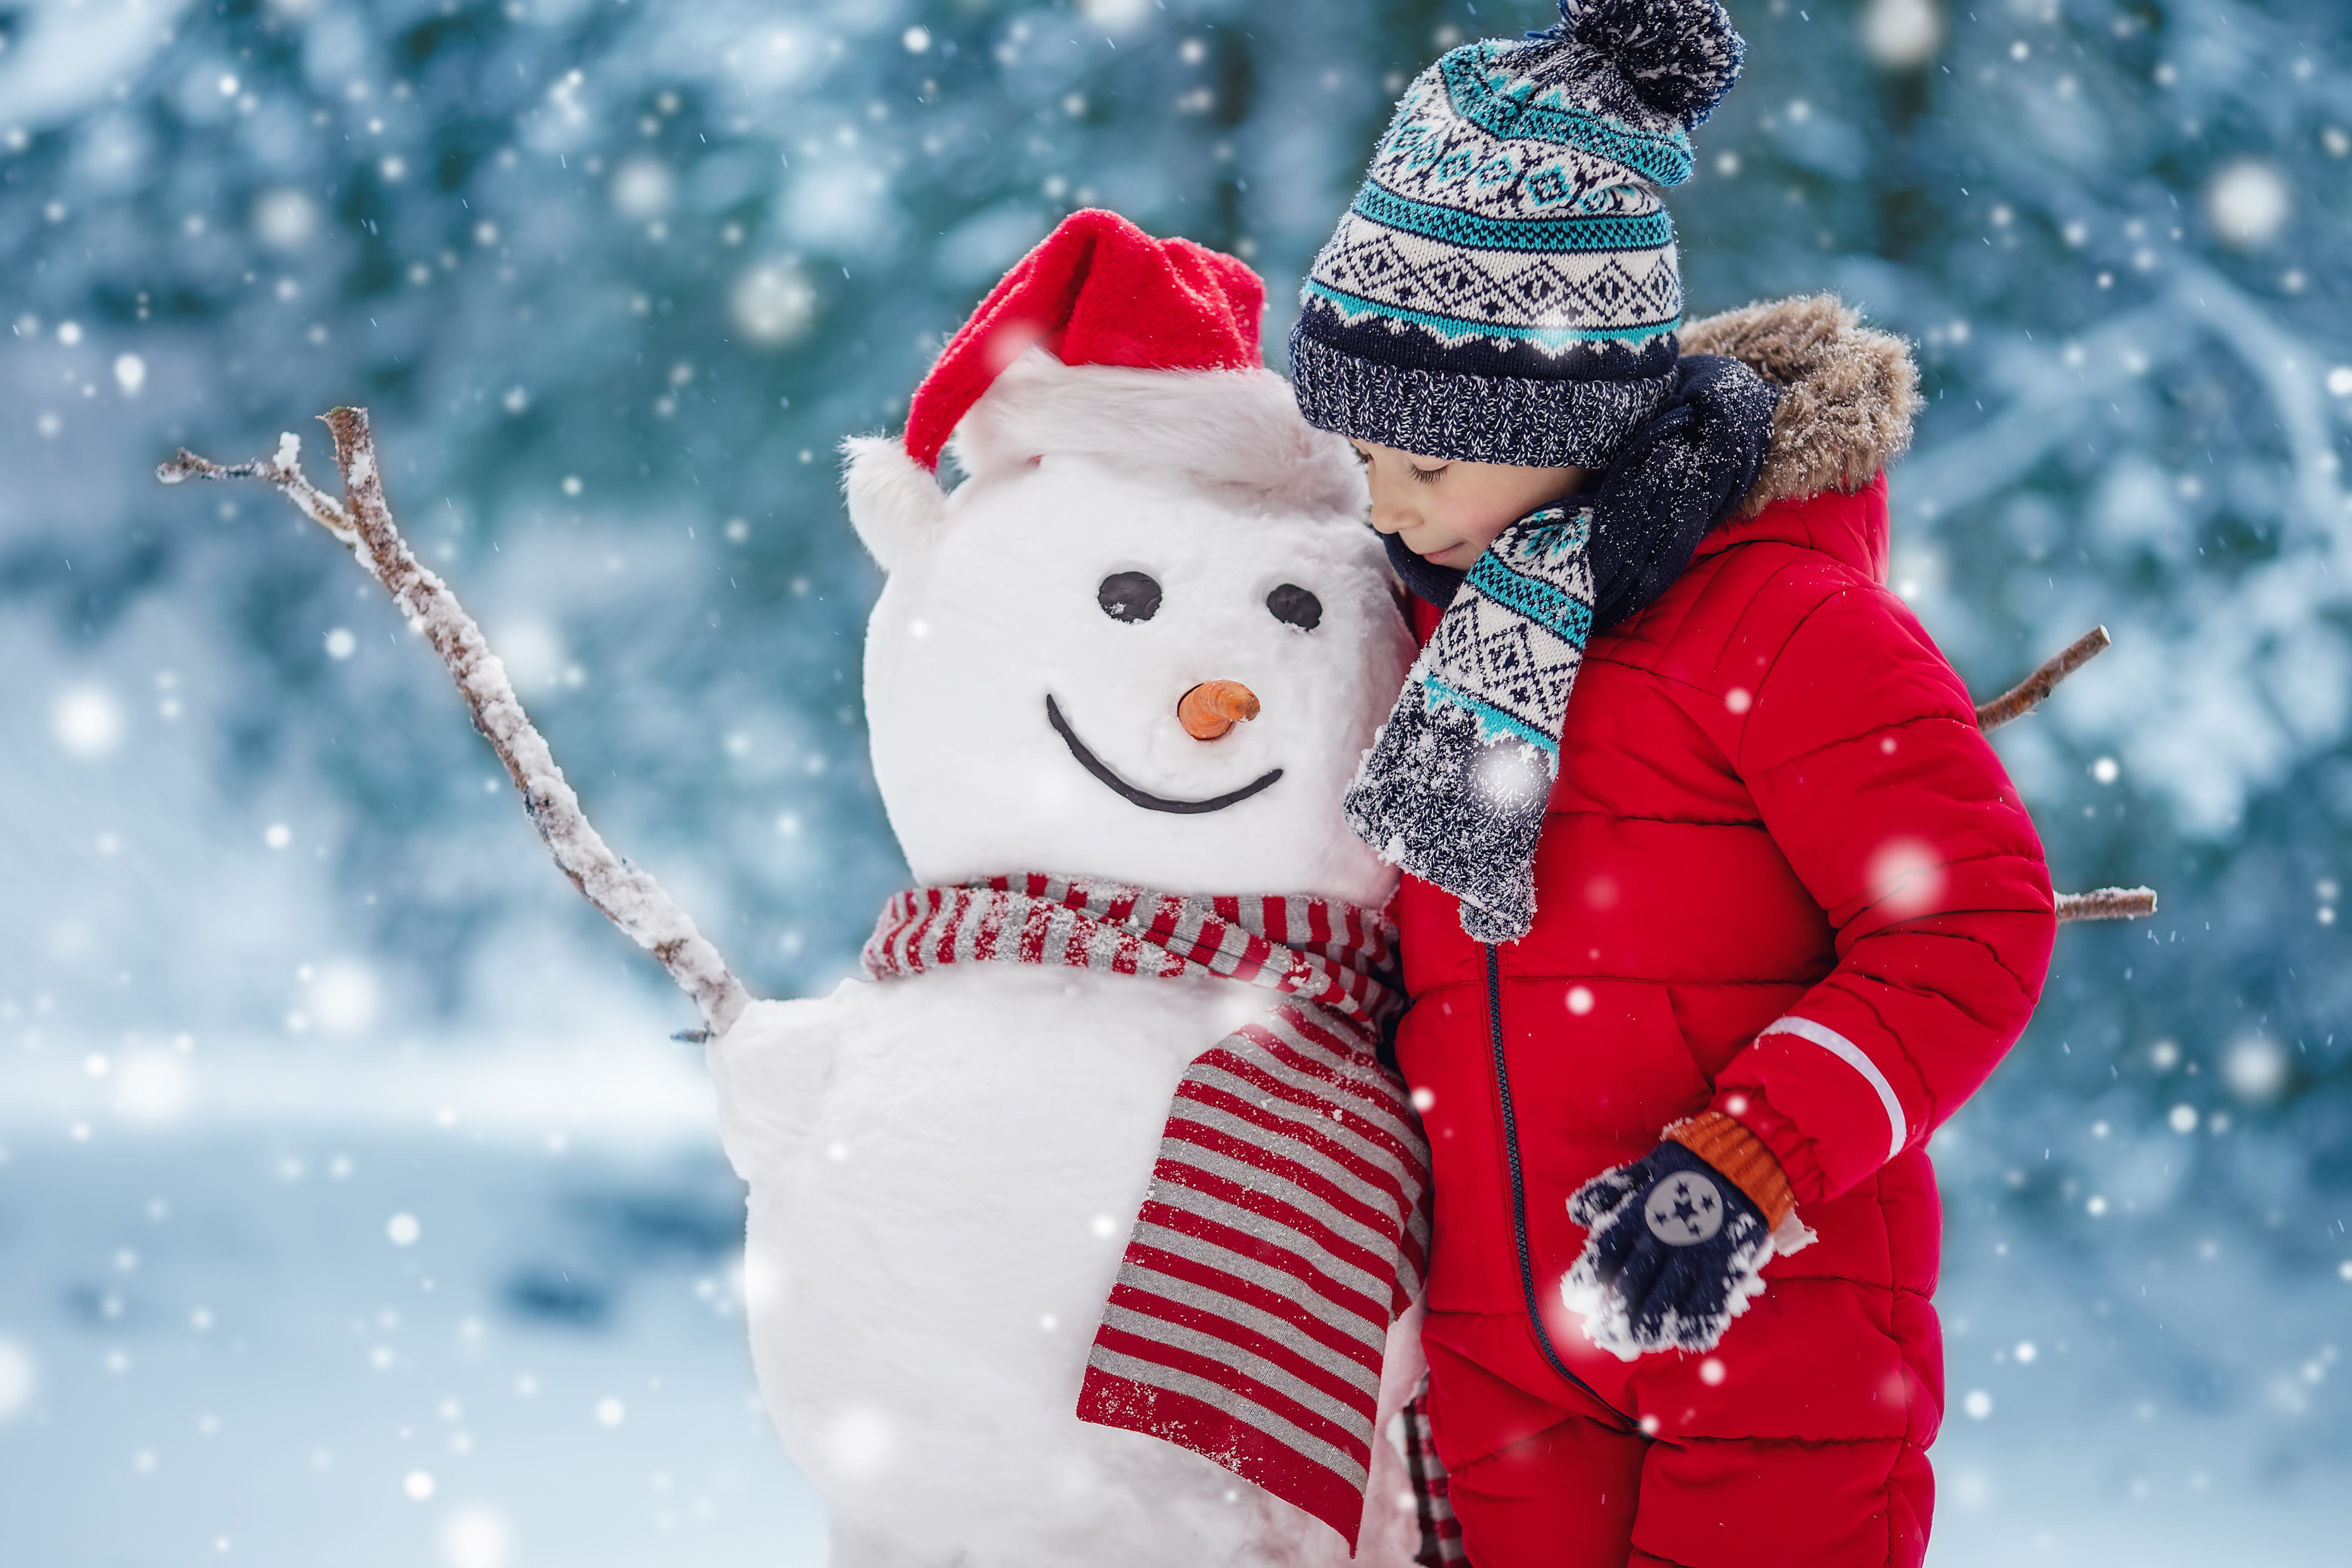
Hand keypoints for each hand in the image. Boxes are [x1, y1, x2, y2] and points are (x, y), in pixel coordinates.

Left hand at [1560, 1140, 1776, 1358]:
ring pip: (1664, 1308)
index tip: (1575, 1300)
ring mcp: (1696, 1258)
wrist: (1747, 1157)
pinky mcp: (1727, 1270)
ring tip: (1635, 1341)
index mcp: (1639, 1215)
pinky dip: (1693, 1329)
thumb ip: (1609, 1191)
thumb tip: (1576, 1213)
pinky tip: (1680, 1337)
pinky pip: (1707, 1311)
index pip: (1603, 1257)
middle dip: (1611, 1317)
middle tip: (1600, 1332)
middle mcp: (1663, 1241)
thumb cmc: (1690, 1163)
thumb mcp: (1644, 1167)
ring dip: (1646, 1330)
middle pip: (1629, 1291)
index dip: (1586, 1283)